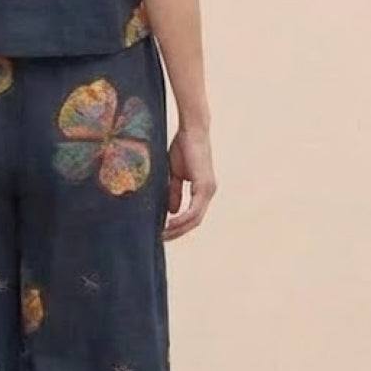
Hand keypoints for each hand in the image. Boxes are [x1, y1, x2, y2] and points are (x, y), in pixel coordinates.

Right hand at [163, 126, 216, 240]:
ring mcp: (209, 190)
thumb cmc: (183, 148)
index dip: (179, 226)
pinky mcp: (204, 186)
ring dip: (179, 228)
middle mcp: (209, 192)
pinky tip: (169, 223)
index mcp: (203, 189)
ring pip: (195, 218)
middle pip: (195, 221)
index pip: (193, 215)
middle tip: (162, 238)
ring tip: (163, 234)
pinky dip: (181, 218)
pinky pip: (194, 210)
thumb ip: (174, 192)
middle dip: (178, 231)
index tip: (164, 231)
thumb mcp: (175, 175)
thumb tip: (171, 211)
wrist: (191, 132)